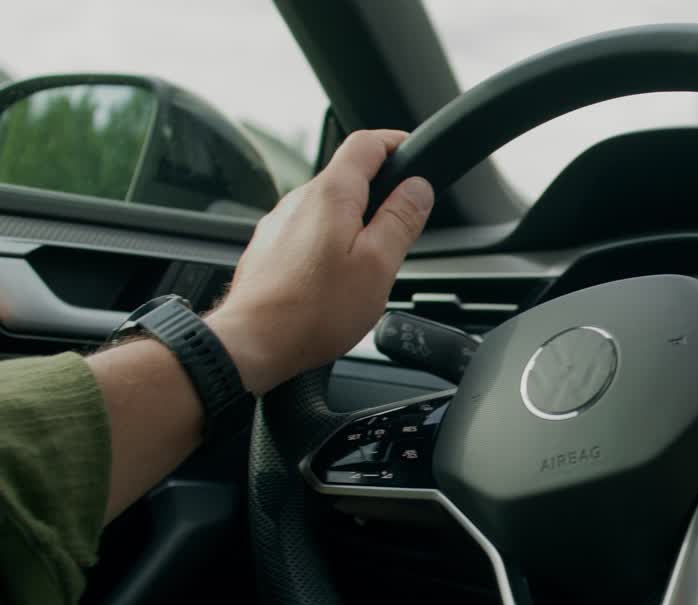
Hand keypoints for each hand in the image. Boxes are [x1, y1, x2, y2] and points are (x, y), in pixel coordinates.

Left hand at [206, 130, 433, 393]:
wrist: (252, 343)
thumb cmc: (312, 311)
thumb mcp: (378, 265)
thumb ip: (401, 220)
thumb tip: (419, 188)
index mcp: (330, 195)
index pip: (366, 143)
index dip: (395, 142)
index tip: (414, 152)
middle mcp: (299, 200)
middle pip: (348, 178)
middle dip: (380, 193)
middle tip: (402, 226)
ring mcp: (279, 224)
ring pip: (328, 209)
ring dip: (354, 223)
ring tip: (369, 264)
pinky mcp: (270, 248)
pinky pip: (309, 232)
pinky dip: (330, 243)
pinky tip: (335, 279)